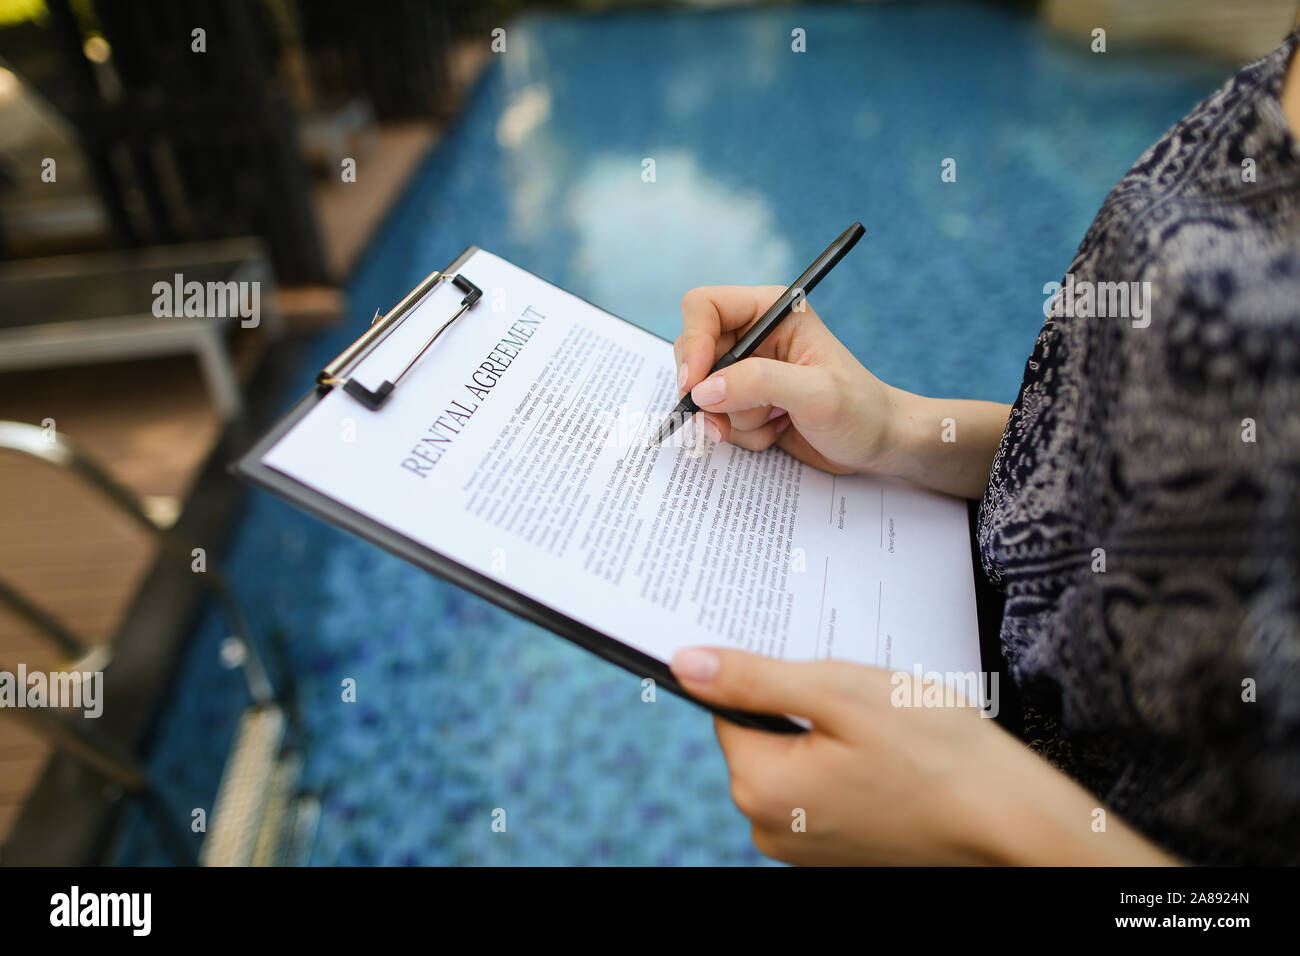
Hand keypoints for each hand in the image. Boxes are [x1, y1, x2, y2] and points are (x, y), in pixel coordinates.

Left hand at [669, 647, 1179, 865]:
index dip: (775, 680)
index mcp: (761, 789)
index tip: (819, 673)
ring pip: (798, 760)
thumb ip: (756, 680)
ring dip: (832, 737)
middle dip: (807, 708)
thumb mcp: (841, 694)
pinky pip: (825, 789)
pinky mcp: (839, 849)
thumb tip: (685, 664)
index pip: (731, 709)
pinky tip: (893, 759)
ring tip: (886, 734)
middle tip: (864, 704)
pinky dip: (851, 766)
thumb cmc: (939, 755)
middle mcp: (772, 829)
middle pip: (765, 736)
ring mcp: (806, 846)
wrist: (1015, 824)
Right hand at [673, 285, 1012, 497]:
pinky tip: (776, 432)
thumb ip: (759, 384)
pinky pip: (719, 417)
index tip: (695, 384)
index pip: (704, 307)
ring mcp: (750, 370)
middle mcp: (755, 335)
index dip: (693, 343)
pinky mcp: (749, 401)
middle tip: (727, 421)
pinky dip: (741, 433)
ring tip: (776, 424)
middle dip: (711, 393)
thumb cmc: (862, 412)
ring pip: (705, 392)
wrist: (881, 445)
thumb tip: (703, 391)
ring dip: (733, 420)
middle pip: (695, 352)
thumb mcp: (815, 395)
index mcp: (772, 311)